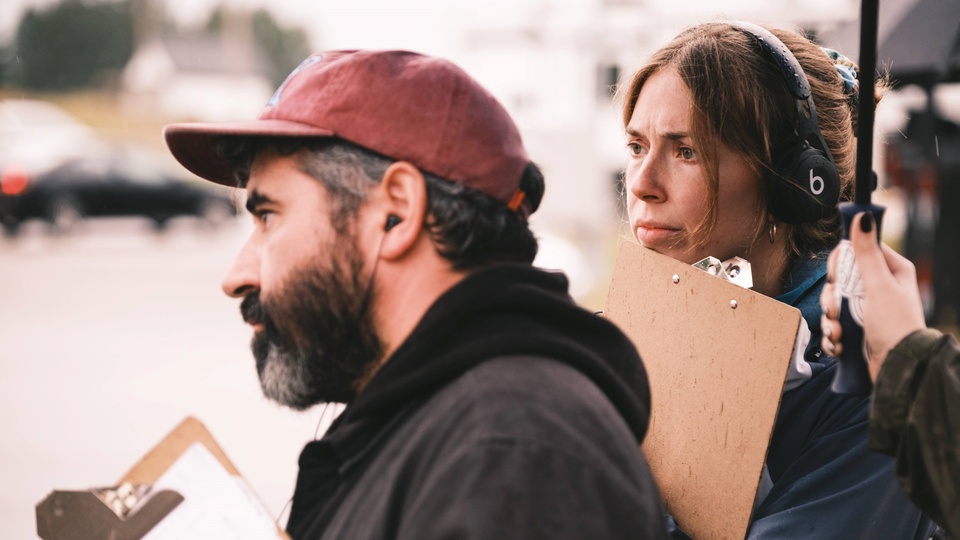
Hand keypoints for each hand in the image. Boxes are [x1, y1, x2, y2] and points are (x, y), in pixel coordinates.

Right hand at [820, 212, 926, 380]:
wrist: (897, 368)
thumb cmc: (895, 326)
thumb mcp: (878, 285)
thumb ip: (865, 253)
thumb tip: (862, 216)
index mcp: (890, 271)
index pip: (856, 253)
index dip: (840, 265)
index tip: (837, 277)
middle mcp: (878, 289)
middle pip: (838, 282)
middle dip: (831, 300)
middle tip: (836, 311)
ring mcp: (866, 311)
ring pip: (832, 306)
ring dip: (830, 322)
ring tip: (840, 334)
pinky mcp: (857, 331)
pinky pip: (833, 327)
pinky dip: (833, 338)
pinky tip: (841, 345)